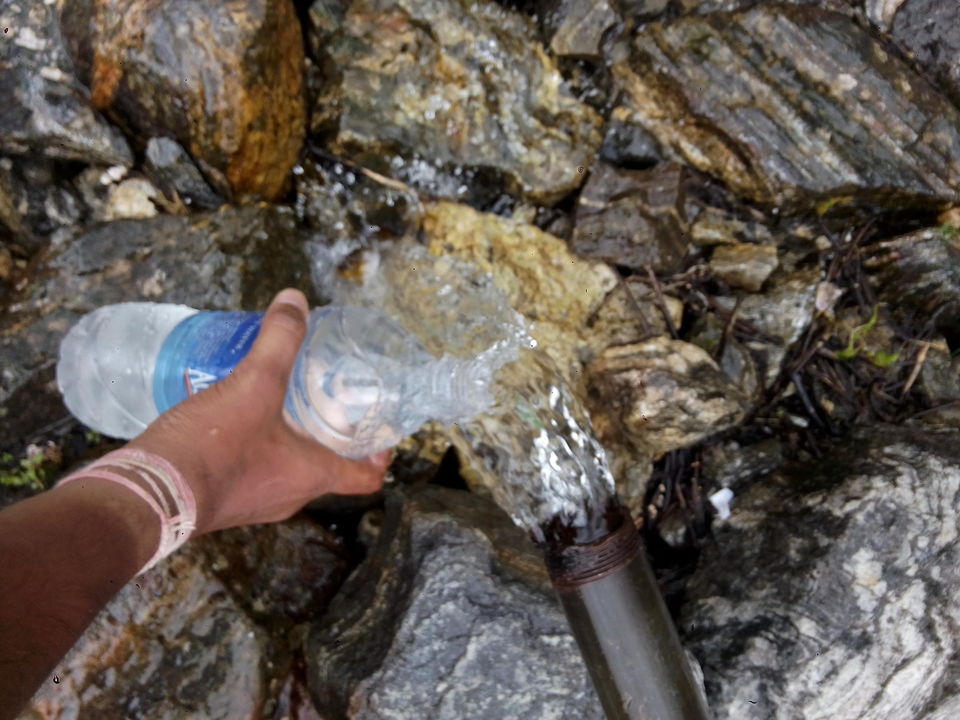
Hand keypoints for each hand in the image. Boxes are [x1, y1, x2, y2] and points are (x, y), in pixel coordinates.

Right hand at [128, 289, 389, 534]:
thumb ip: (279, 340)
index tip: (382, 433)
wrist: (145, 494)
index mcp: (311, 476)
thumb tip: (296, 301)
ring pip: (286, 471)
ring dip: (289, 440)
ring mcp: (253, 504)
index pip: (366, 477)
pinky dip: (253, 448)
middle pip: (326, 469)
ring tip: (278, 401)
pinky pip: (250, 473)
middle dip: (330, 436)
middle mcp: (289, 497)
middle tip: (326, 402)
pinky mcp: (220, 500)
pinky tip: (233, 417)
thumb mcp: (254, 383)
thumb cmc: (213, 448)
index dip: (381, 455)